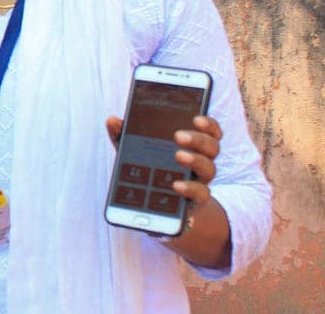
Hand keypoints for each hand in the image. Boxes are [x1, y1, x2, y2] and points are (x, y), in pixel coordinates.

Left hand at [105, 114, 221, 203]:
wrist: (157, 207)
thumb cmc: (149, 170)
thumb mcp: (135, 151)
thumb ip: (124, 136)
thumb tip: (112, 120)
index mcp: (192, 146)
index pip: (210, 131)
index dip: (208, 124)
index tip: (196, 118)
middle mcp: (201, 161)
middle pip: (212, 147)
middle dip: (198, 139)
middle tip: (178, 136)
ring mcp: (200, 180)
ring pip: (210, 168)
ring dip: (195, 160)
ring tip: (178, 155)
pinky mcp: (195, 200)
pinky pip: (201, 194)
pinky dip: (190, 188)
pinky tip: (175, 185)